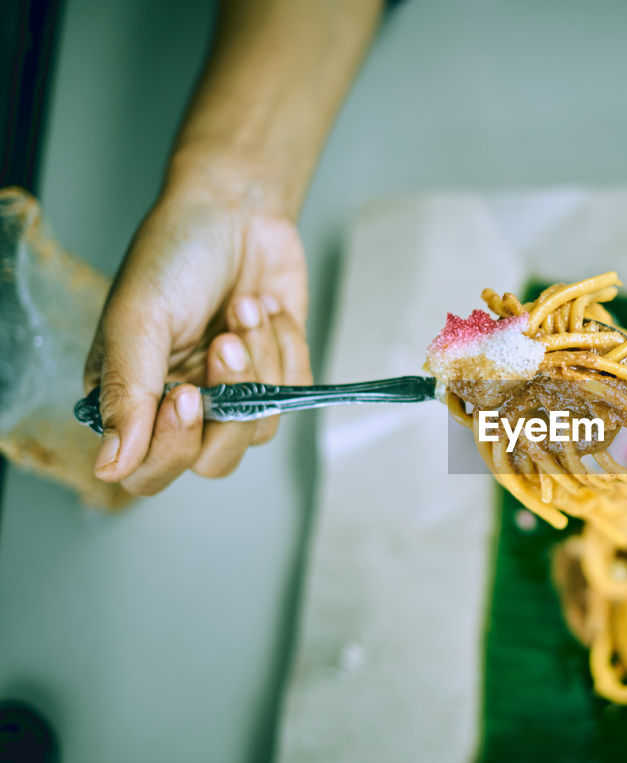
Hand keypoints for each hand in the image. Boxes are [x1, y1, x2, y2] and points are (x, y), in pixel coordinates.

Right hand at [84, 178, 311, 494]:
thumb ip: (125, 393)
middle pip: (216, 462)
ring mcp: (236, 394)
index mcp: (133, 398)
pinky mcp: (281, 375)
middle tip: (225, 343)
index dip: (173, 446)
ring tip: (242, 308)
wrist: (235, 208)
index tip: (188, 394)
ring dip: (260, 361)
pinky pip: (297, 393)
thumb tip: (109, 468)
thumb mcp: (137, 318)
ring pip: (262, 427)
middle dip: (231, 402)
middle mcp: (185, 406)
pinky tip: (265, 307)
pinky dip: (286, 346)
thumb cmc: (174, 255)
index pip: (149, 470)